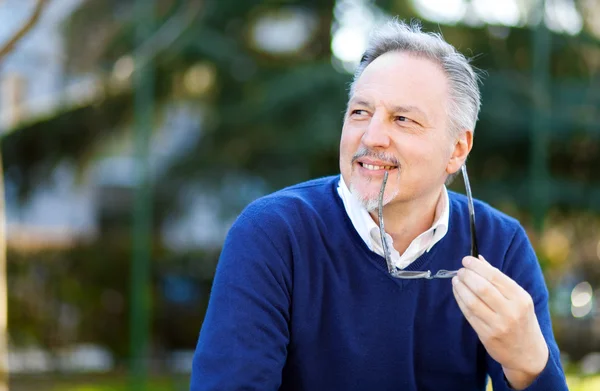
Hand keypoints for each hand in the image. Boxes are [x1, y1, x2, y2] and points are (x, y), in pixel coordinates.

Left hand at [452, 255, 548, 389]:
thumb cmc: (521, 320)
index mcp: (521, 298)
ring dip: (460, 288)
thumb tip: (478, 258)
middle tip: (460, 270)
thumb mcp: (519, 299)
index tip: (466, 260)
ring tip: (455, 280)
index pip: (495, 276)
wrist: (528, 353)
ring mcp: (499, 325)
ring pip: (472, 302)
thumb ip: (499, 279)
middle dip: (467, 276)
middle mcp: (511, 311)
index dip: (477, 267)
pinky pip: (469, 314)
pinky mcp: (487, 335)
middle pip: (482, 288)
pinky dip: (460, 300)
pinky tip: (457, 292)